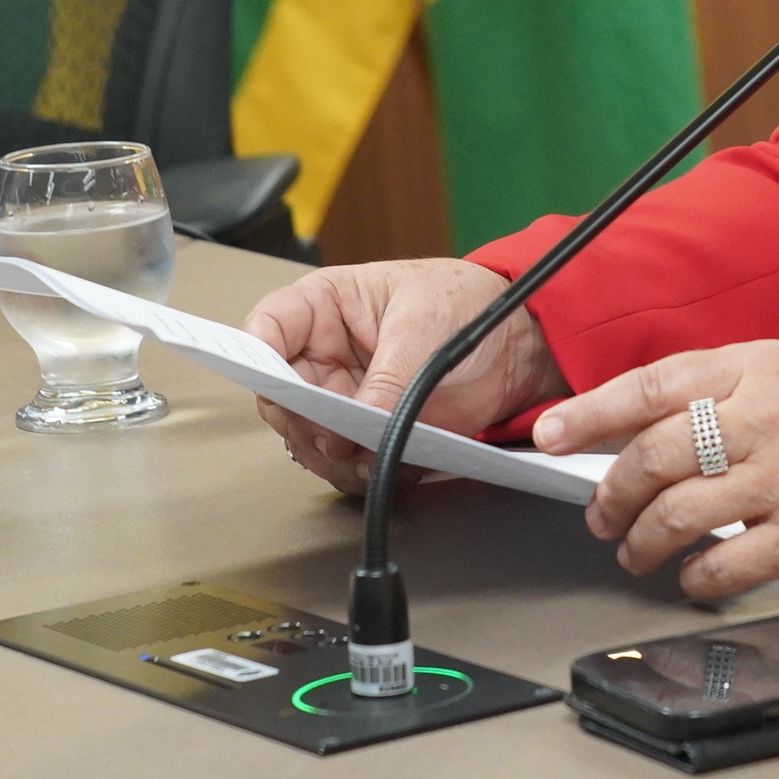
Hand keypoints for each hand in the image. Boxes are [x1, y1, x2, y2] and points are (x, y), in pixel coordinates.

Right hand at [242, 259, 566, 494]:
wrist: (519, 343)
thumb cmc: (468, 305)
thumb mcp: (425, 324)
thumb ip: (390, 374)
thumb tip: (364, 419)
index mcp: (325, 308)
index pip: (268, 329)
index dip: (259, 356)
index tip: (275, 383)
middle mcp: (325, 357)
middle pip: (282, 399)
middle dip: (306, 421)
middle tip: (336, 432)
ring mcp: (346, 399)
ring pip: (310, 440)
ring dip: (335, 455)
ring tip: (371, 453)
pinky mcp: (372, 434)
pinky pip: (348, 466)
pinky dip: (365, 472)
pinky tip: (392, 464)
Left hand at [531, 341, 778, 599]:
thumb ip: (725, 391)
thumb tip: (648, 425)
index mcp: (759, 366)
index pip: (652, 386)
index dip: (590, 412)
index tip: (549, 434)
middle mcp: (766, 418)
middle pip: (653, 455)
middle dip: (609, 493)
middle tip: (600, 513)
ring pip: (677, 514)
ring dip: (641, 542)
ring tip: (635, 552)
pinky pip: (724, 565)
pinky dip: (693, 578)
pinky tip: (691, 578)